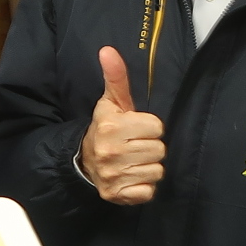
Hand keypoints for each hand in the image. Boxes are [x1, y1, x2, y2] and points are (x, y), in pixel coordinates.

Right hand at [80, 46, 166, 204]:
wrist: (85, 160)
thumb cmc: (107, 127)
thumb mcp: (112, 101)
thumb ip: (116, 76)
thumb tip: (108, 50)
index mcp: (112, 127)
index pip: (157, 127)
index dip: (151, 127)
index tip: (138, 128)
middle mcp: (112, 152)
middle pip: (159, 150)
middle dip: (151, 147)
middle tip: (136, 145)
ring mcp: (114, 176)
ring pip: (157, 170)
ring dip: (149, 166)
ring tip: (135, 160)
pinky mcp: (118, 195)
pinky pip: (149, 191)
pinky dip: (144, 186)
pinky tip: (133, 176)